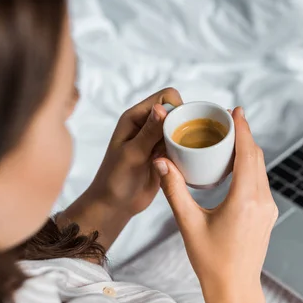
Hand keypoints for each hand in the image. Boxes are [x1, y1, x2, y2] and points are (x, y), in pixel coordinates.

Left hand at [85, 87, 182, 215]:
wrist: (115, 205)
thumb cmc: (115, 179)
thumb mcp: (133, 154)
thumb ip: (149, 132)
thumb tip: (162, 108)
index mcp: (135, 117)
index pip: (164, 97)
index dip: (177, 107)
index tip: (181, 128)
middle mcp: (147, 125)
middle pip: (176, 111)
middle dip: (185, 122)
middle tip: (187, 144)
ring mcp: (156, 140)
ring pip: (180, 128)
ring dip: (186, 138)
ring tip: (187, 154)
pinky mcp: (164, 154)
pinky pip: (181, 145)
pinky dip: (186, 150)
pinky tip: (187, 161)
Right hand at [154, 107, 284, 302]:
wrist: (235, 289)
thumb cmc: (211, 261)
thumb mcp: (189, 224)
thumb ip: (175, 190)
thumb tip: (161, 163)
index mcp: (244, 200)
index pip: (247, 154)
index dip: (243, 129)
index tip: (236, 110)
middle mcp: (262, 201)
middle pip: (257, 158)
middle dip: (244, 136)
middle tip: (228, 120)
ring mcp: (268, 208)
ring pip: (261, 170)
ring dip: (248, 152)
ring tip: (230, 139)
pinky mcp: (267, 215)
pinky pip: (261, 183)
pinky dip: (250, 169)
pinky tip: (236, 166)